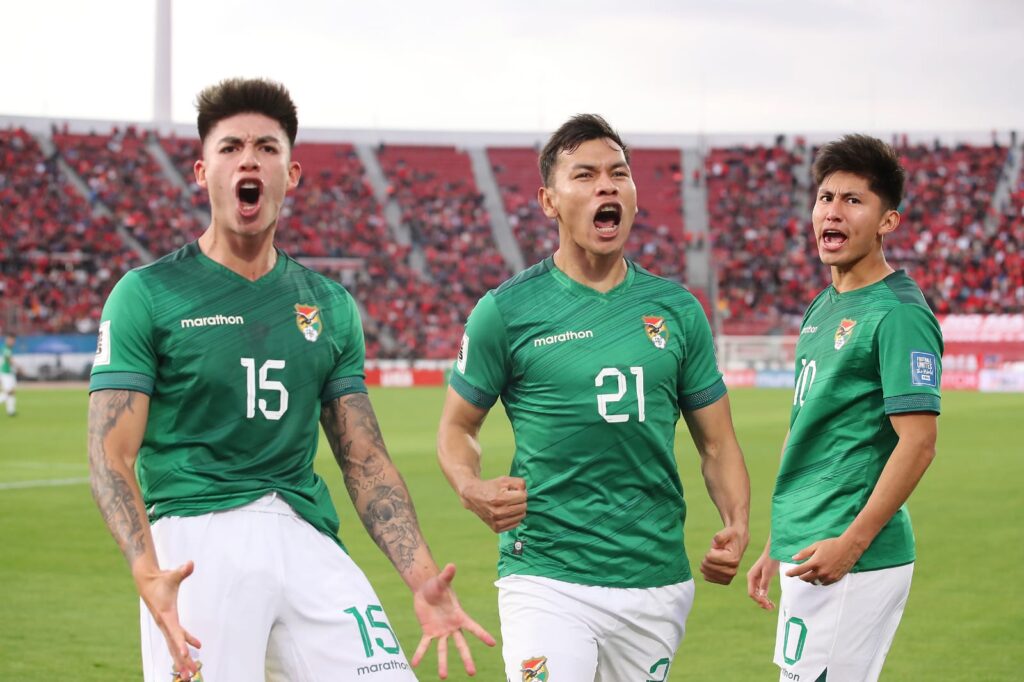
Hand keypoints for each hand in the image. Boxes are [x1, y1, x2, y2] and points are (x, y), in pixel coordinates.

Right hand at [134, 561, 201, 680]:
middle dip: (182, 661)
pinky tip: (198, 647)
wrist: (147, 581)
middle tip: (190, 676)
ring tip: (191, 672)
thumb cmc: (161, 579)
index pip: (175, 632)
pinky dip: (187, 643)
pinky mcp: (169, 622)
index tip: (185, 653)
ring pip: (175, 645)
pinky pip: (179, 636)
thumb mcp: (172, 575)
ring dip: (183, 658)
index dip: (180, 642)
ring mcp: (166, 625)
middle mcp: (166, 624)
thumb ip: (182, 571)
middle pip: (174, 646)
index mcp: (167, 615)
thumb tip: (191, 563)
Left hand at [410, 563, 495, 678]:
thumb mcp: (441, 581)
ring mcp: (441, 631)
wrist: (426, 589)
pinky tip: (414, 663)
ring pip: (443, 650)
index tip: (492, 644)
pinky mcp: (428, 632)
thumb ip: (447, 575)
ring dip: (443, 663)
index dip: (482, 635)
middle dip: (466, 659)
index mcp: (459, 616)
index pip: (473, 628)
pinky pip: (424, 645)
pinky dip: (420, 653)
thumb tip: (451, 565)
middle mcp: (452, 627)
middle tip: (472, 673)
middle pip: (461, 645)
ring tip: (443, 676)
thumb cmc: (437, 584)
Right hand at [459, 476, 526, 532]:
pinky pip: (516, 524)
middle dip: (520, 501)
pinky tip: (506, 512)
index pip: (523, 497)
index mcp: (500, 499)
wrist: (473, 496)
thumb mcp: (505, 479)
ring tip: (508, 505)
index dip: (520, 492)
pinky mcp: (496, 529)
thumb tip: (526, 494)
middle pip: (524, 507)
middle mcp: (498, 513)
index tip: (513, 491)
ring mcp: (497, 522)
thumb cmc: (491, 487)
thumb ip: (520, 483)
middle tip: (511, 498)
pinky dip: (514, 518)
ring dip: (518, 509)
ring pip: (521, 516)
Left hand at [699, 525, 748, 584]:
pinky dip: (706, 571)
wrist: (739, 542)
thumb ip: (721, 536)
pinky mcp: (725, 580)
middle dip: (706, 558)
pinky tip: (711, 565)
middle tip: (714, 553)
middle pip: (707, 566)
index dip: (710, 551)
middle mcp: (733, 570)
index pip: (710, 557)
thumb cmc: (731, 536)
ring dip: (706, 564)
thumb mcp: (727, 532)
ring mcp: (729, 577)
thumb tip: (716, 542)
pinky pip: (708, 578)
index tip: (716, 548)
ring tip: (714, 558)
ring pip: (706, 573)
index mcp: (733, 559)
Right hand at [746, 547, 778, 609]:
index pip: (752, 593)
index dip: (759, 600)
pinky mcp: (761, 579)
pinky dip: (765, 596)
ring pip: (758, 593)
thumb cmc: (770, 560)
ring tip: (771, 606)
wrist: (773, 551)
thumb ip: (764, 584)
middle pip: (754, 594)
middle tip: (770, 608)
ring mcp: (756, 579)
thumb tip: (762, 596)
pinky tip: (770, 600)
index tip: (767, 604)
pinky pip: (761, 590)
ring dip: (763, 600)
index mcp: (751, 577)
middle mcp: (752, 579)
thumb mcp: (768, 573)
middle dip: (761, 602)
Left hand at [785, 535, 863, 585]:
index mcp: (815, 563)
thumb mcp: (816, 546)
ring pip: (815, 582)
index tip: (787, 574)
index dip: (791, 573)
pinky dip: (819, 581)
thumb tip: (794, 558)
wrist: (849, 547)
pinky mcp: (836, 578)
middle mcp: (821, 572)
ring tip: (809, 574)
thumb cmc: (832, 544)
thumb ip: (804, 553)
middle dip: (800, 576)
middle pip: (806, 579)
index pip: (799, 571)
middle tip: (799, 573)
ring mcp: (829, 576)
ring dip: (810, 579)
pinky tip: (819, 576)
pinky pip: (824, 583)